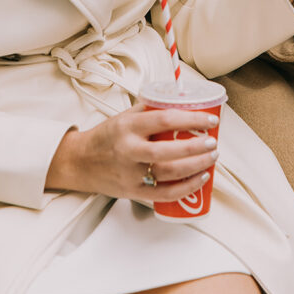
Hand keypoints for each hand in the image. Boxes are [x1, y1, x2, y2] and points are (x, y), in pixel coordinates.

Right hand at [45, 103, 218, 202]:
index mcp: (128, 127)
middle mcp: (129, 150)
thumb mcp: (124, 117)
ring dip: (196, 166)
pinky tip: (201, 179)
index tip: (209, 119)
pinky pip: (164, 193)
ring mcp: (131, 174)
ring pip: (169, 173)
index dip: (191, 119)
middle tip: (213, 142)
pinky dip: (186, 188)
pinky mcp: (133, 192)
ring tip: (211, 158)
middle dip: (197, 147)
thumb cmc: (106, 137)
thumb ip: (150, 110)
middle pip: (169, 150)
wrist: (80, 162)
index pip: (165, 119)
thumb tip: (180, 100)